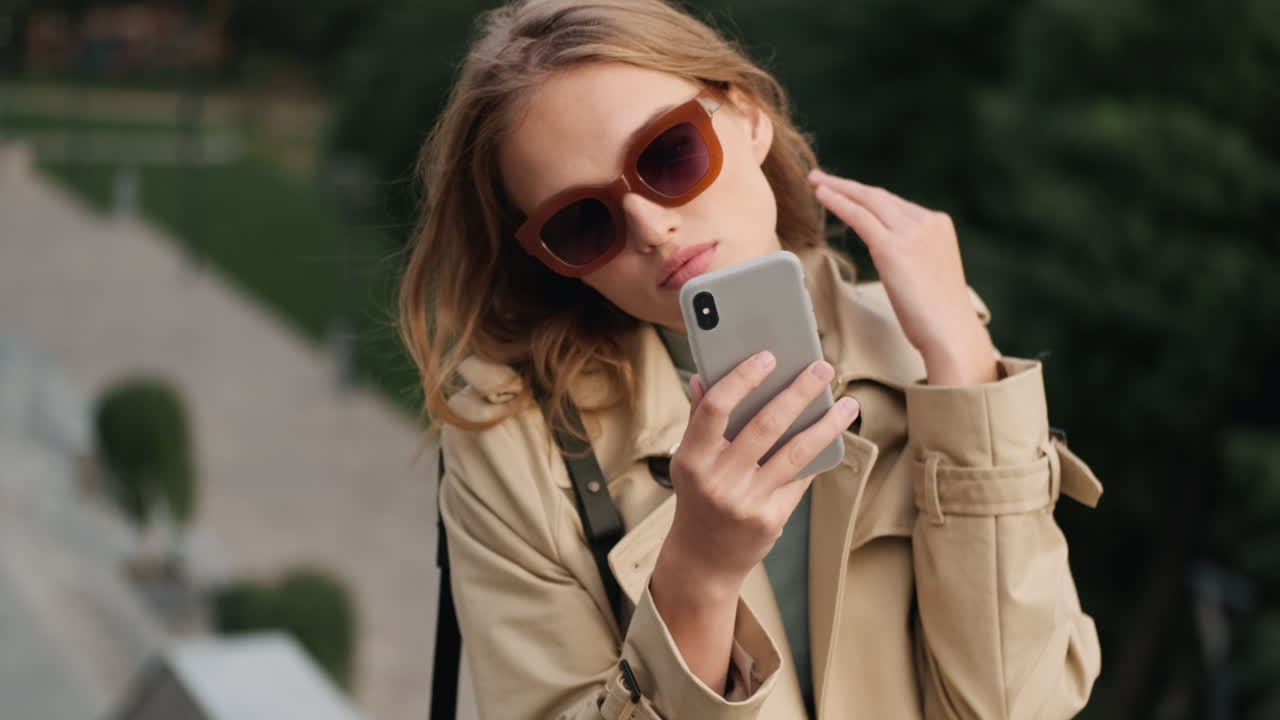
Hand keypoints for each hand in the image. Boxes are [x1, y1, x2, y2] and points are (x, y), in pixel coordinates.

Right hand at [654, 351, 859, 600]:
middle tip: (823, 368)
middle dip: (799, 392)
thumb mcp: (688, 460)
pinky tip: (833, 436)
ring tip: (847, 403)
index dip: (743, 379)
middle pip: (765, 425)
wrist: (703, 560)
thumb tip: (704, 377)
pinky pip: (800, 478)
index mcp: (691, 458)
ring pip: (795, 452)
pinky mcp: (771, 518)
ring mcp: (746, 501)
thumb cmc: (699, 498)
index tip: (769, 357)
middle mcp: (718, 479)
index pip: (716, 408)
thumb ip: (699, 420)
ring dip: (826, 424)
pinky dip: (818, 455)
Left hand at [808, 168, 997, 385]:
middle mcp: (926, 221)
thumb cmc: (938, 314)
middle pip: (879, 196)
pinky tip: (821, 195)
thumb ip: (914, 254)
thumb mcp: (929, 271)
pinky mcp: (892, 247)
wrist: (950, 331)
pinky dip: (837, 202)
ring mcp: (910, 231)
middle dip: (848, 186)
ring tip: (814, 183)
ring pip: (867, 200)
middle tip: (821, 179)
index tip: (848, 193)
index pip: (895, 204)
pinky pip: (859, 216)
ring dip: (837, 188)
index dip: (867, 197)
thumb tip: (893, 257)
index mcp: (938, 224)